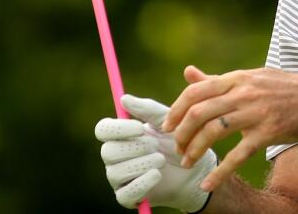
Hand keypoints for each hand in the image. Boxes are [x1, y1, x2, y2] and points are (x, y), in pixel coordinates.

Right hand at [95, 94, 216, 211]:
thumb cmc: (178, 139)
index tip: (139, 127)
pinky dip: (142, 183)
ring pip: (116, 172)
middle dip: (134, 148)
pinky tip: (157, 175)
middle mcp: (114, 157)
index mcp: (119, 135)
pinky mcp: (127, 198)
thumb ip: (147, 109)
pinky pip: (125, 194)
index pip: (102, 130)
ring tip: (161, 160)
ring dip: (142, 164)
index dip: (117, 128)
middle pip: (107, 152)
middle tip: (155, 145)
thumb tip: (124, 99)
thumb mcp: (166, 120)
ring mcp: (119, 178)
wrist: (195, 166)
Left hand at [162, 65, 297, 192]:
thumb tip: (188, 73)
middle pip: (199, 112)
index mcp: (238, 78)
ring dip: (194, 151)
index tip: (167, 126)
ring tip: (188, 163)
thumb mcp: (253, 77)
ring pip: (213, 132)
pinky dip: (219, 172)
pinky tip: (208, 183)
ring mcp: (256, 112)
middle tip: (176, 148)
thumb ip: (219, 79)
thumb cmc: (288, 88)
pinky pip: (237, 155)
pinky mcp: (268, 132)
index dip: (176, 110)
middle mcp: (244, 92)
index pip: (196, 91)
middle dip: (181, 134)